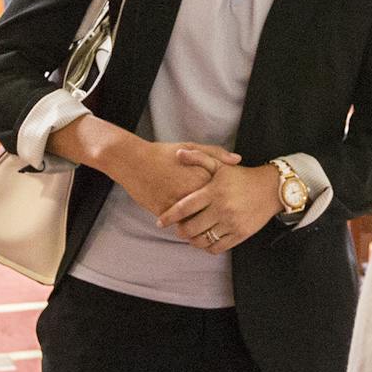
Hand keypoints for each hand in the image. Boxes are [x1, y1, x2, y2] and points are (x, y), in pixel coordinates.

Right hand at [114, 140, 239, 217]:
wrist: (133, 161)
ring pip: (197, 220)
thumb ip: (216, 154)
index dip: (229, 197)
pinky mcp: (165, 212)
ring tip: (208, 223)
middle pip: (213, 210)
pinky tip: (189, 223)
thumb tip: (238, 160)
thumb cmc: (162, 153)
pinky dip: (185, 224)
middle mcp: (192, 191)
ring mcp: (178, 203)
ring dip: (203, 223)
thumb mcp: (190, 147)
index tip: (233, 200)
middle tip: (225, 216)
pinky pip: (180, 223)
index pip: (224, 192)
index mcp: (202, 175)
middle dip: (219, 214)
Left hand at [156, 159, 279, 253]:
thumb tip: (179, 154)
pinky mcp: (241, 234)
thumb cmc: (242, 177)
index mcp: (214, 191)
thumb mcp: (220, 165)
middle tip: (179, 229)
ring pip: (203, 240)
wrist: (270, 189)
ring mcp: (232, 223)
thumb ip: (199, 158)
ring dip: (193, 241)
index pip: (184, 207)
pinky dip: (208, 247)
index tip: (160, 222)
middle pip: (191, 228)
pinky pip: (218, 247)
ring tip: (192, 236)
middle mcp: (222, 208)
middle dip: (180, 231)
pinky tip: (206, 240)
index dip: (169, 216)